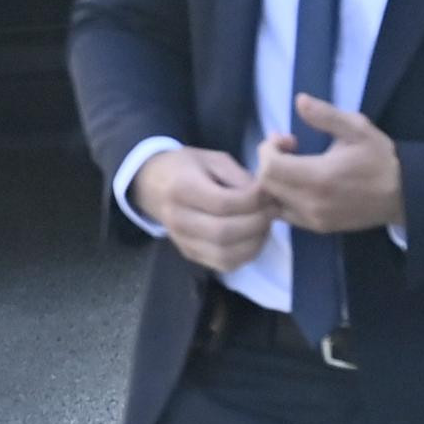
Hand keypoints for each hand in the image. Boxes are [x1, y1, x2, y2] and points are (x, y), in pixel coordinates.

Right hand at [129, 146, 271, 273]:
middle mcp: (178, 219)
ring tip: (264, 225)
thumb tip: (264, 199)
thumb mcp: (212, 159)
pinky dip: (245, 255)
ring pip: (225, 254)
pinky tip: (253, 239)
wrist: (152, 184)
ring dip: (254, 243)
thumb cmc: (186, 167)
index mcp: (182, 188)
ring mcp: (182, 240)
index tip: (269, 193)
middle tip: (272, 211)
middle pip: (224, 232)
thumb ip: (238, 177)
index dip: (253, 201)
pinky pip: (224, 264)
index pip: (224, 203)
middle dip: (257, 223)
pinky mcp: (189, 254)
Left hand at [256, 97, 404, 235]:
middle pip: (266, 184)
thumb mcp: (357, 128)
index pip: (269, 167)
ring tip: (292, 166)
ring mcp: (313, 219)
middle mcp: (311, 203)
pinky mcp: (317, 227)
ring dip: (273, 180)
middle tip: (289, 149)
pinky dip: (281, 197)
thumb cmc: (379, 158)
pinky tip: (297, 183)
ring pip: (271, 201)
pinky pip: (284, 214)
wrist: (403, 195)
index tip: (289, 139)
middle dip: (269, 161)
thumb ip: (326, 115)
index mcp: (319, 177)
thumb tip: (299, 100)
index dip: (269, 148)